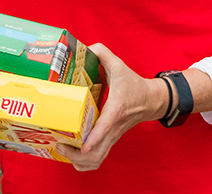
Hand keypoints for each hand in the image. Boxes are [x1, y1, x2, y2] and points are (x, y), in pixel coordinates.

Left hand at [56, 43, 166, 170]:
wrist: (151, 100)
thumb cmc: (133, 84)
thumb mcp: (119, 64)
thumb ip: (102, 53)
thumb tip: (85, 48)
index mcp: (116, 108)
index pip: (107, 126)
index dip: (95, 137)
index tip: (82, 146)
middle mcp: (113, 127)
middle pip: (98, 153)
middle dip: (77, 155)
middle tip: (60, 144)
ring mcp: (112, 137)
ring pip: (98, 160)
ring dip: (79, 162)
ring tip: (63, 150)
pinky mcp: (110, 140)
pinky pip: (98, 159)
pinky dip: (85, 162)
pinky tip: (72, 154)